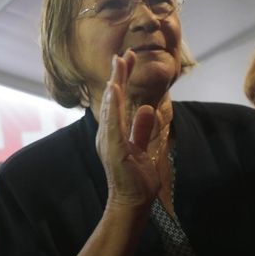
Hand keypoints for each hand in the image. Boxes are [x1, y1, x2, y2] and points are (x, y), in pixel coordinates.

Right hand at [95, 51, 159, 208]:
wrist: (132, 201)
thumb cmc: (135, 178)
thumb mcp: (142, 147)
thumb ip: (141, 128)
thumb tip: (147, 108)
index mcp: (112, 132)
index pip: (116, 101)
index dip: (120, 80)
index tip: (125, 60)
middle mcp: (107, 133)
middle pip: (112, 100)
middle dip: (117, 76)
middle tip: (122, 54)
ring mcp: (108, 140)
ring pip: (111, 107)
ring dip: (114, 84)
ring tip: (118, 65)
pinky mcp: (114, 148)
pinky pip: (112, 123)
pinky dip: (112, 105)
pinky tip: (113, 89)